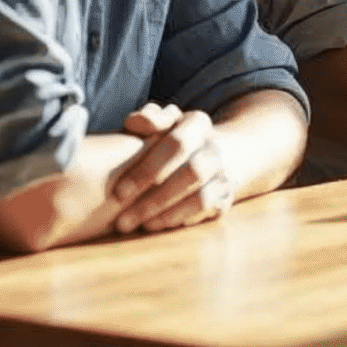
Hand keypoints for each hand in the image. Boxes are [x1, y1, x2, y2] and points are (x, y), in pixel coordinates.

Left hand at [109, 102, 234, 233]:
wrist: (216, 150)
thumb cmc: (172, 138)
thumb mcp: (161, 122)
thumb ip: (147, 119)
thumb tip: (136, 123)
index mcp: (197, 123)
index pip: (176, 145)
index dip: (148, 170)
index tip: (119, 193)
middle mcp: (215, 147)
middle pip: (191, 174)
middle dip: (154, 200)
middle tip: (123, 222)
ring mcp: (224, 173)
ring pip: (201, 197)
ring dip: (167, 215)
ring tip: (139, 227)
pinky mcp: (227, 196)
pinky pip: (208, 211)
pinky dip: (183, 220)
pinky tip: (158, 226)